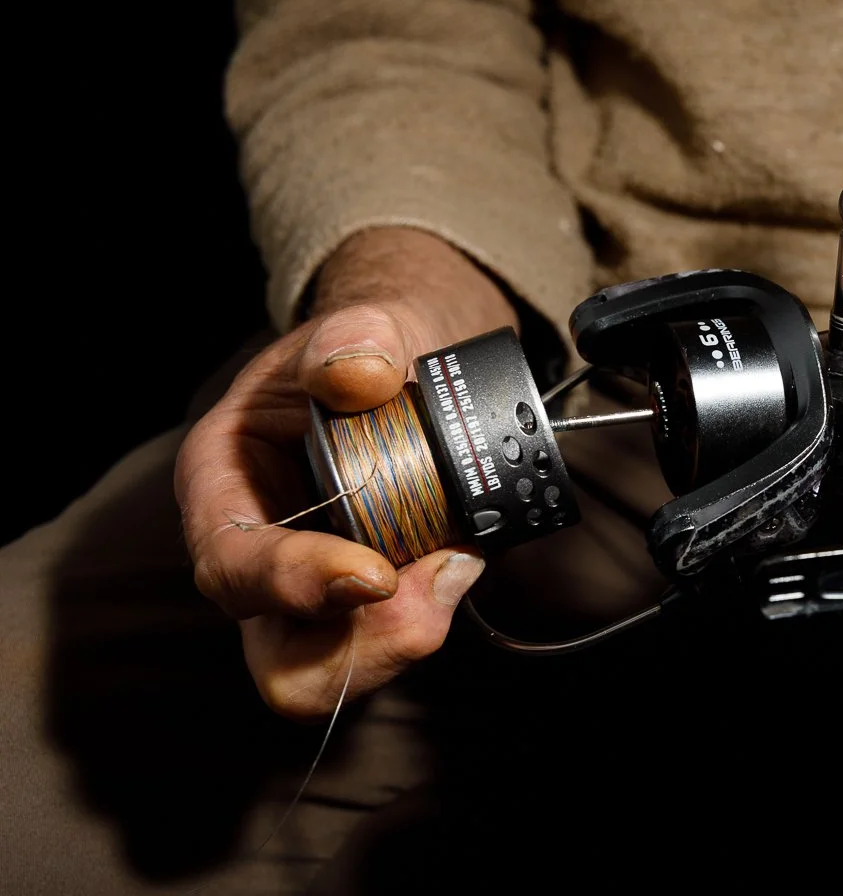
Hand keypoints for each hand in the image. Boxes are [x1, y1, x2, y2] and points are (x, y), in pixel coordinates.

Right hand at [176, 227, 517, 718]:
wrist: (409, 366)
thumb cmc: (364, 351)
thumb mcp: (358, 326)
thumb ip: (355, 335)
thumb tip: (362, 372)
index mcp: (222, 486)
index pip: (233, 568)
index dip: (295, 584)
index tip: (374, 574)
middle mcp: (259, 555)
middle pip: (283, 660)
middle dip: (364, 645)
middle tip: (438, 579)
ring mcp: (314, 592)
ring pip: (341, 669)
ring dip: (410, 631)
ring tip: (461, 556)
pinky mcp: (371, 607)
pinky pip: (393, 641)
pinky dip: (439, 607)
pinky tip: (467, 552)